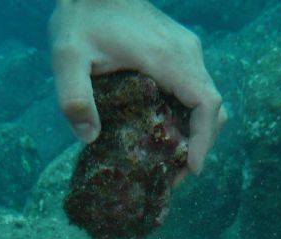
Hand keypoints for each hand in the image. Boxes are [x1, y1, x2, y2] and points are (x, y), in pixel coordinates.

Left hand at [49, 0, 226, 174]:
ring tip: (169, 160)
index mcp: (168, 58)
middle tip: (175, 176)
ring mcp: (185, 50)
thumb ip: (74, 98)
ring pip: (206, 99)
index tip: (192, 168)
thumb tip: (89, 139)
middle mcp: (186, 53)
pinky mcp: (178, 51)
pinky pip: (194, 88)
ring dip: (195, 131)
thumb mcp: (67, 58)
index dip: (204, 140)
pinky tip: (162, 132)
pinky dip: (187, 115)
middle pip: (213, 107)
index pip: (206, 103)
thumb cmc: (81, 19)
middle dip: (200, 144)